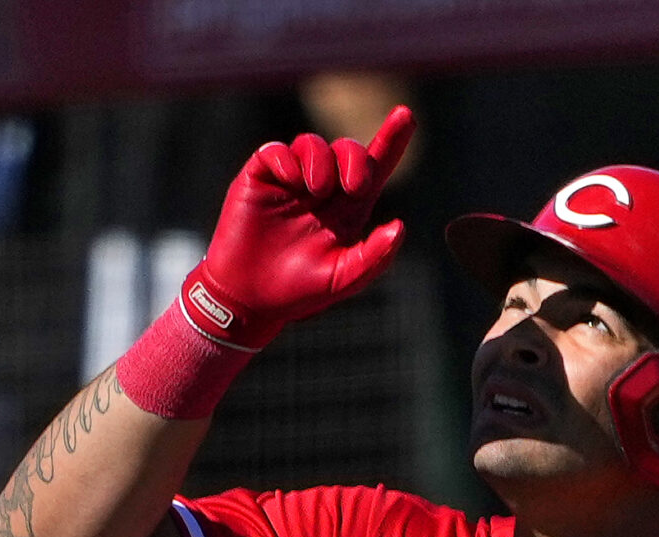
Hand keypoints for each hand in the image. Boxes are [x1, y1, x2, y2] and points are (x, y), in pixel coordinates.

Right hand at [181, 106, 414, 349]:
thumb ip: (374, 256)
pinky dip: (286, 159)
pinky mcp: (259, 179)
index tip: (407, 116)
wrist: (251, 300)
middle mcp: (322, 188)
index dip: (391, 140)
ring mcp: (290, 181)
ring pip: (311, 144)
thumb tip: (399, 226)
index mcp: (347, 208)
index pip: (373, 167)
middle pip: (346, 149)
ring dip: (321, 160)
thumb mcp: (343, 279)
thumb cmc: (300, 292)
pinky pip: (274, 151)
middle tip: (355, 187)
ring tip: (316, 190)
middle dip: (356, 158)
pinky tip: (292, 181)